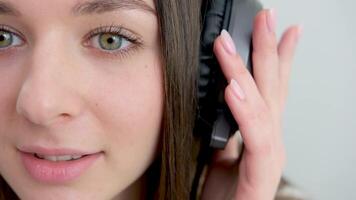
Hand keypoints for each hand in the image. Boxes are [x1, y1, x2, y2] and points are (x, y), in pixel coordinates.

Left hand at [200, 9, 301, 199]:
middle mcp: (269, 140)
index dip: (278, 58)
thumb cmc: (223, 194)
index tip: (279, 31)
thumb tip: (219, 104)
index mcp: (260, 132)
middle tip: (266, 18)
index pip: (270, 88)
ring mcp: (269, 156)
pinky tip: (233, 88)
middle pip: (272, 87)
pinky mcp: (261, 174)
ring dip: (249, 70)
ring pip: (263, 105)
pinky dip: (245, 109)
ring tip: (232, 43)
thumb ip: (225, 130)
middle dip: (269, 49)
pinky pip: (255, 137)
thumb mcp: (220, 153)